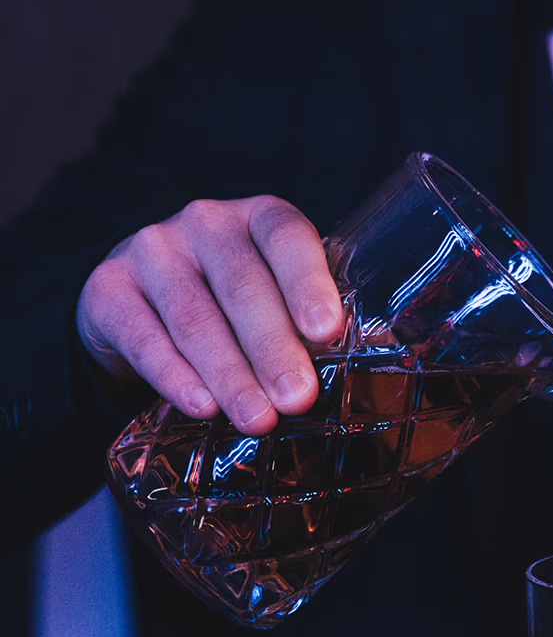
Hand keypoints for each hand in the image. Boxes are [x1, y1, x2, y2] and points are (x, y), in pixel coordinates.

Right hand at [77, 196, 342, 434]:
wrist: (146, 300)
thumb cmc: (237, 299)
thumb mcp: (277, 292)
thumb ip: (311, 319)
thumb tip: (361, 369)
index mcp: (261, 217)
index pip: (287, 238)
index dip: (308, 284)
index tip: (326, 332)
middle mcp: (206, 223)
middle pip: (243, 288)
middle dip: (274, 350)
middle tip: (298, 398)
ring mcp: (152, 251)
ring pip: (196, 320)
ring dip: (230, 376)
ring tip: (258, 419)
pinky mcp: (107, 289)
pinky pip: (144, 339)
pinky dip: (176, 378)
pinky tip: (203, 407)